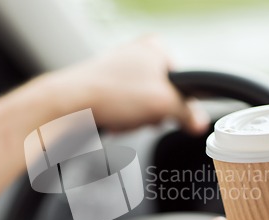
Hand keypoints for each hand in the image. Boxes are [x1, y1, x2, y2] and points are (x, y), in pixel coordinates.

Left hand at [49, 37, 208, 133]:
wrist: (69, 104)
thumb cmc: (110, 93)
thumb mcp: (162, 104)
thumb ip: (187, 114)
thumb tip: (199, 123)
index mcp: (155, 48)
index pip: (183, 81)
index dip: (180, 103)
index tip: (175, 116)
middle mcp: (137, 54)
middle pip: (162, 94)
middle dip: (153, 113)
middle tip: (143, 117)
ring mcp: (119, 69)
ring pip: (142, 103)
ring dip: (136, 118)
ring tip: (124, 118)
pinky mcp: (105, 85)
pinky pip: (124, 107)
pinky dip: (122, 118)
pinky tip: (114, 121)